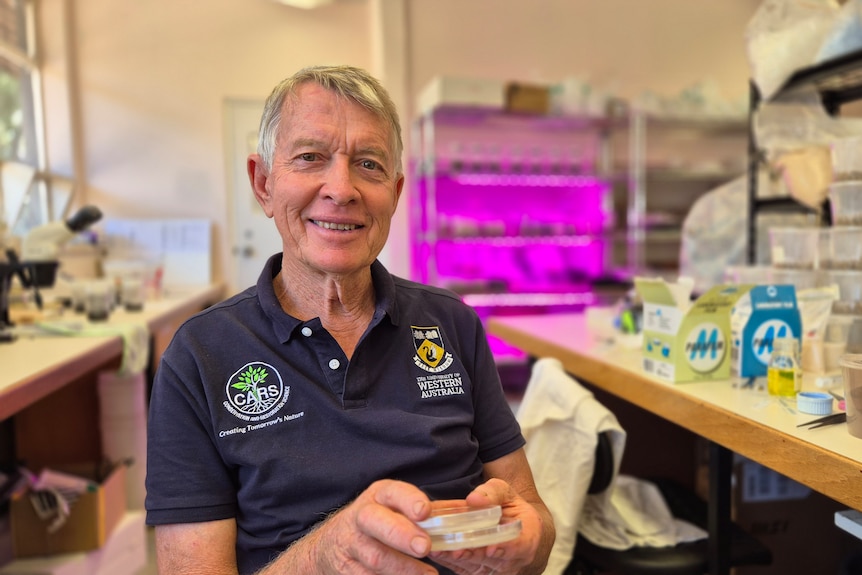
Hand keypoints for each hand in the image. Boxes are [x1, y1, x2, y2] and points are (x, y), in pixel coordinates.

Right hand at [301, 479, 437, 574]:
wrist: (334, 544)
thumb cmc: (379, 522)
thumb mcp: (396, 509)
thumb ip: (429, 512)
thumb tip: (465, 512)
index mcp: (378, 496)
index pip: (393, 492)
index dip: (408, 500)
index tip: (425, 511)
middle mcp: (361, 517)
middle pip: (375, 522)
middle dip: (400, 534)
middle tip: (424, 546)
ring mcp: (351, 545)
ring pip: (374, 557)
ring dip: (402, 568)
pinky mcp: (346, 570)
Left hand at [428, 479, 543, 574]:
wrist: (516, 529)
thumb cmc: (511, 508)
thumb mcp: (506, 493)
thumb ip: (492, 493)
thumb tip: (474, 499)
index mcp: (527, 537)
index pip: (519, 546)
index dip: (505, 549)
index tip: (491, 548)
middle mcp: (513, 559)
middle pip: (492, 560)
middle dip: (471, 554)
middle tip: (454, 549)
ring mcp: (496, 569)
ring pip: (475, 567)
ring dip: (456, 559)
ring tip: (438, 549)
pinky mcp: (479, 572)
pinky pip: (464, 570)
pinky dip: (450, 561)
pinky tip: (436, 551)